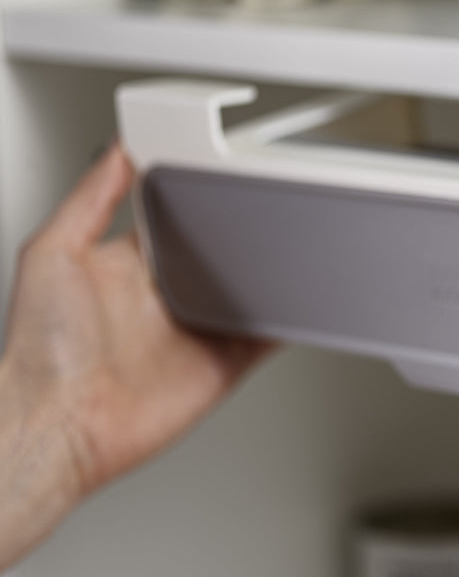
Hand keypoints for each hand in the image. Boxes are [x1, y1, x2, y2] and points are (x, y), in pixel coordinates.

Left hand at [0, 143, 272, 566]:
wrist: (59, 425)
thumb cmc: (40, 352)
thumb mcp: (51, 252)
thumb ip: (90, 199)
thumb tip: (117, 151)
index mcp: (126, 266)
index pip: (176, 220)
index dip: (199, 198)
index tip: (223, 174)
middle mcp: (165, 297)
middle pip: (220, 254)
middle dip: (245, 234)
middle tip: (270, 208)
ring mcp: (197, 331)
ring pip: (249, 293)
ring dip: (271, 276)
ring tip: (295, 248)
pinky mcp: (222, 364)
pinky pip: (266, 338)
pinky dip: (288, 323)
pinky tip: (300, 302)